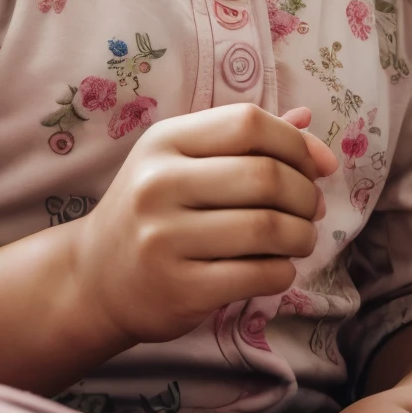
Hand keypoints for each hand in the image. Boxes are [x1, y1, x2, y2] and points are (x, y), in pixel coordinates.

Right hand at [71, 101, 337, 346]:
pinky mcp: (178, 289)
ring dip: (302, 235)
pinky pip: (256, 275)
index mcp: (165, 140)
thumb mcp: (183, 159)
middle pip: (265, 176)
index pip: (248, 123)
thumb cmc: (154, 209)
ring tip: (302, 238)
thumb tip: (309, 123)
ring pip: (267, 228)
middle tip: (313, 208)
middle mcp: (159, 183)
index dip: (294, 142)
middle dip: (306, 194)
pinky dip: (283, 271)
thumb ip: (244, 139)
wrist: (96, 277)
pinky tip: (279, 267)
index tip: (315, 166)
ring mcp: (164, 238)